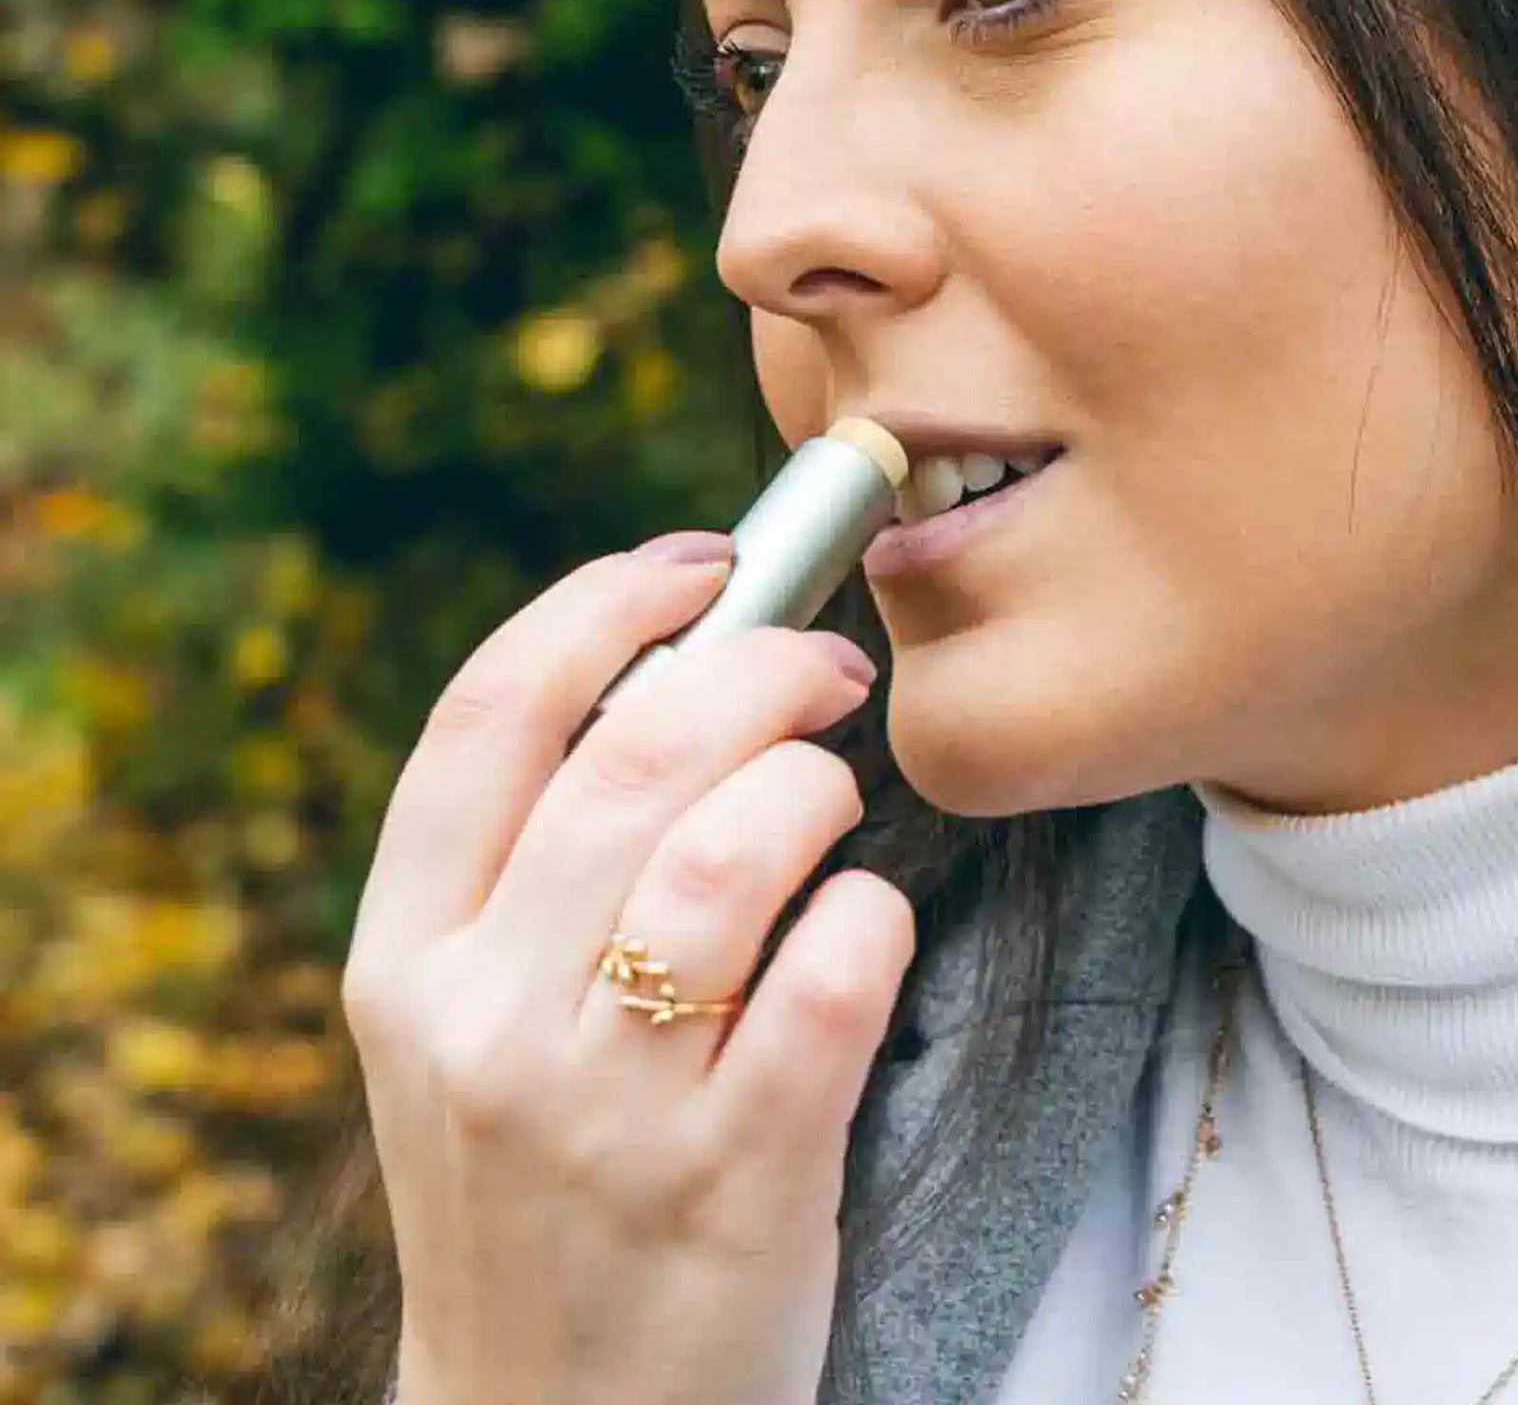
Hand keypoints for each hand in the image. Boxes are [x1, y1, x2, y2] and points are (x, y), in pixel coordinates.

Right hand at [341, 534, 914, 1404]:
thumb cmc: (540, 1187)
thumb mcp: (473, 1032)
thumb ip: (533, 873)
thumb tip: (684, 670)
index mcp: (405, 964)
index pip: (486, 720)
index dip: (603, 607)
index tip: (699, 567)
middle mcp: (484, 1025)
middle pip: (632, 756)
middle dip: (757, 670)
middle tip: (828, 668)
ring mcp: (605, 1112)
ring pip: (728, 851)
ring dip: (812, 788)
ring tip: (835, 799)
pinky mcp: (735, 1184)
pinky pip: (833, 977)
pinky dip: (873, 913)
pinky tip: (867, 922)